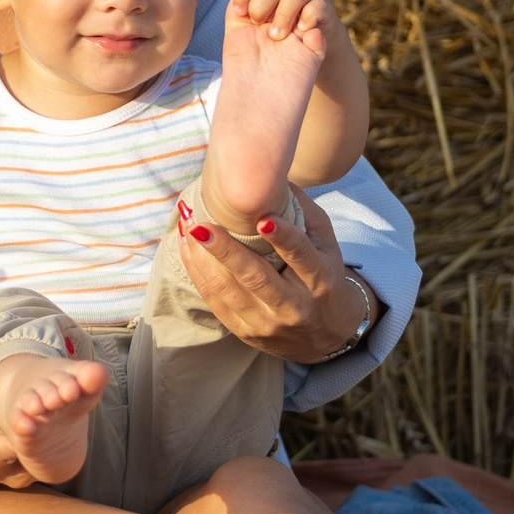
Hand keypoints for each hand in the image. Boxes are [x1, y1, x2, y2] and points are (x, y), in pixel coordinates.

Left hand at [176, 187, 372, 361]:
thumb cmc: (324, 277)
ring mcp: (268, 323)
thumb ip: (305, 213)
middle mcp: (295, 306)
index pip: (301, 256)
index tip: (263, 218)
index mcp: (321, 281)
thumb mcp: (327, 246)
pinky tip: (187, 250)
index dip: (283, 237)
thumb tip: (276, 177)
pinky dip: (198, 274)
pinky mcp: (246, 333)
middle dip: (224, 250)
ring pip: (229, 291)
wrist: (325, 336)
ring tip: (186, 230)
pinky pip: (215, 303)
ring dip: (202, 259)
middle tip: (199, 225)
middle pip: (255, 278)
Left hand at [203, 0, 334, 44]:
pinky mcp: (326, 8)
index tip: (238, 13)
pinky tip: (297, 32)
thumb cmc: (270, 19)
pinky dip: (307, 18)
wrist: (300, 44)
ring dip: (283, 15)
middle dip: (262, 5)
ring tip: (275, 35)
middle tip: (256, 24)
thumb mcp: (250, 3)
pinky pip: (319, 7)